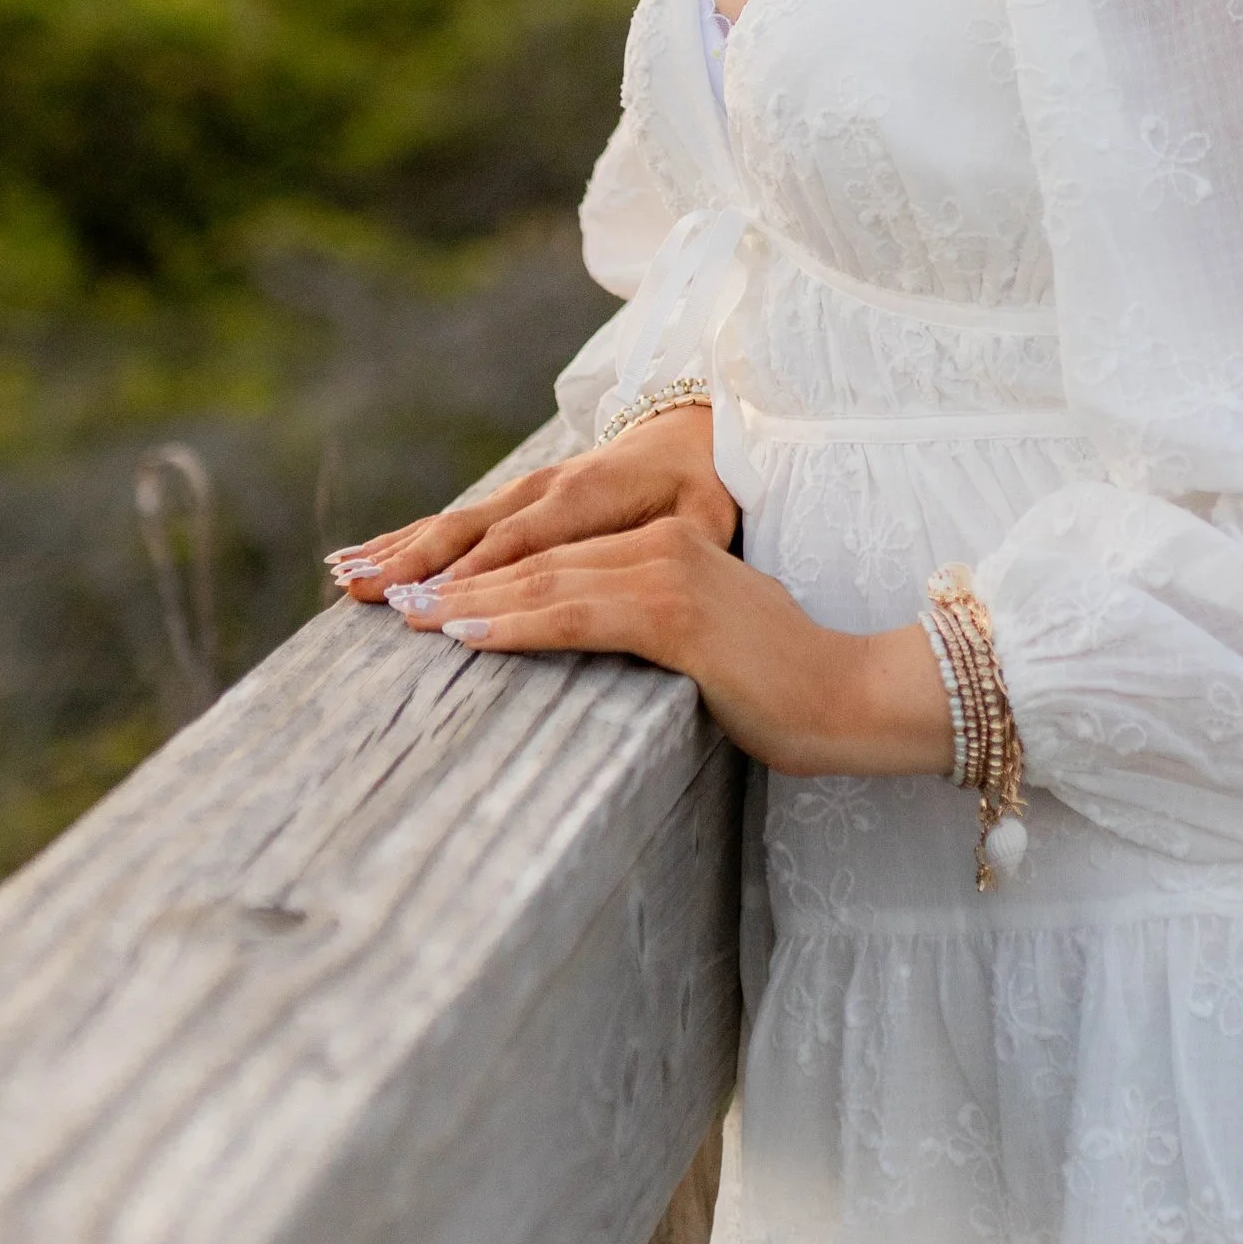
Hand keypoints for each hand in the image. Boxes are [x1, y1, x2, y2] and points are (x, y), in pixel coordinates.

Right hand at [329, 401, 737, 599]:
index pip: (522, 543)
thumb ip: (682, 543)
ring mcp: (521, 493)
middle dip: (415, 563)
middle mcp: (542, 490)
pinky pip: (451, 523)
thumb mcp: (707, 517)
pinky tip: (360, 560)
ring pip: (449, 526)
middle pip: (468, 532)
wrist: (691, 435)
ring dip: (396, 552)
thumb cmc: (702, 490)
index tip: (433, 602)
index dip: (479, 573)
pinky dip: (403, 541)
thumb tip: (665, 569)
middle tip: (364, 594)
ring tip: (343, 579)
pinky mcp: (511, 501)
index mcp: (585, 498)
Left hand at [351, 508, 952, 779]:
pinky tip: (465, 636)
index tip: (426, 593)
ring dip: (468, 603)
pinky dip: (513, 624)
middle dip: (458, 582)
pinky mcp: (674, 612)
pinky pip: (575, 614)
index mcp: (669, 547)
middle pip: (538, 564)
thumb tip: (601, 655)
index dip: (487, 575)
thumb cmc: (785, 689)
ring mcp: (669, 573)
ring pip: (544, 585)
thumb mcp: (706, 649)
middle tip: (389, 601)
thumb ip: (652, 633)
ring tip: (409, 618)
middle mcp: (663, 546)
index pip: (559, 560)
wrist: (853, 696)